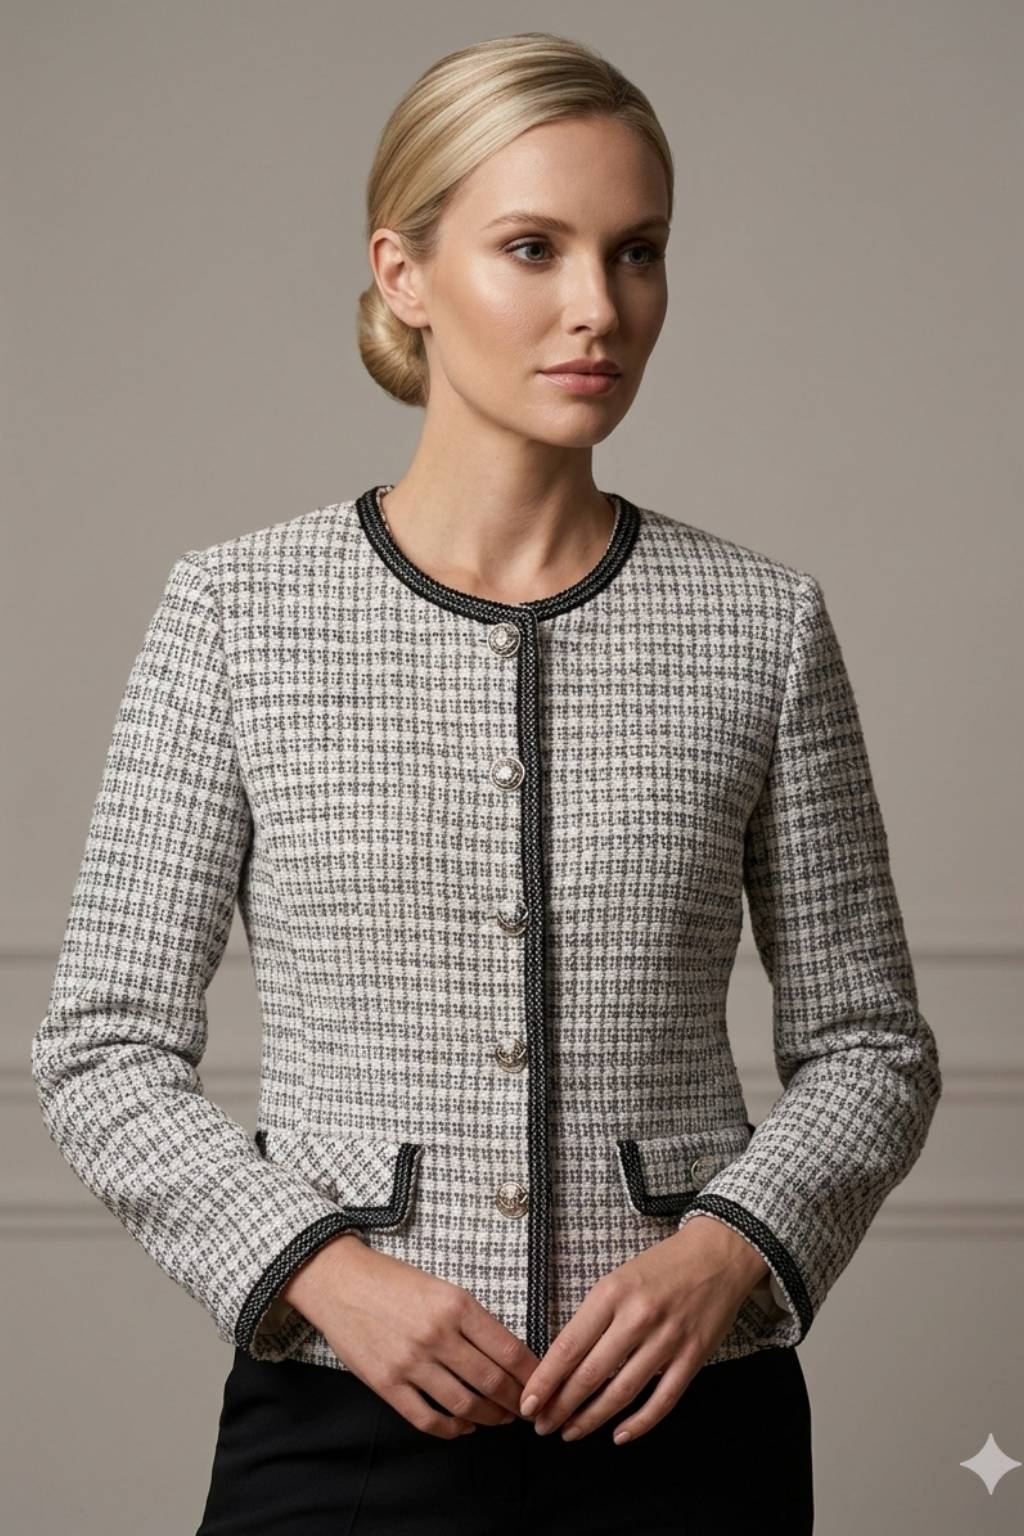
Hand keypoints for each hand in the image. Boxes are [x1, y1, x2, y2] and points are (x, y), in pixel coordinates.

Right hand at [280, 1234, 539, 1438]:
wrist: (340, 1282)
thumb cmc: (394, 1282)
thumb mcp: (442, 1288)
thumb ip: (472, 1320)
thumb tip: (507, 1356)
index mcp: (456, 1305)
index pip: (508, 1350)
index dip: (531, 1375)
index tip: (541, 1385)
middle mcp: (437, 1335)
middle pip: (492, 1382)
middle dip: (515, 1402)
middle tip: (526, 1409)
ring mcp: (411, 1362)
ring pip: (464, 1405)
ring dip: (489, 1417)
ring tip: (499, 1418)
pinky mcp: (387, 1384)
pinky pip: (427, 1419)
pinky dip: (452, 1429)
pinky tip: (463, 1427)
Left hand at [517, 1216, 768, 1444]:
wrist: (717, 1255)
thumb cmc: (661, 1268)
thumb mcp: (617, 1280)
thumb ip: (594, 1319)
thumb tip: (562, 1364)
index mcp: (612, 1293)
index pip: (569, 1347)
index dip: (545, 1381)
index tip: (528, 1404)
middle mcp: (638, 1317)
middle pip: (591, 1375)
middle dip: (562, 1407)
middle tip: (543, 1426)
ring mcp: (668, 1339)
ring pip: (622, 1392)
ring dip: (593, 1419)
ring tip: (571, 1433)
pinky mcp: (694, 1356)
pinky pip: (663, 1400)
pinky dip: (640, 1423)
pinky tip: (619, 1435)